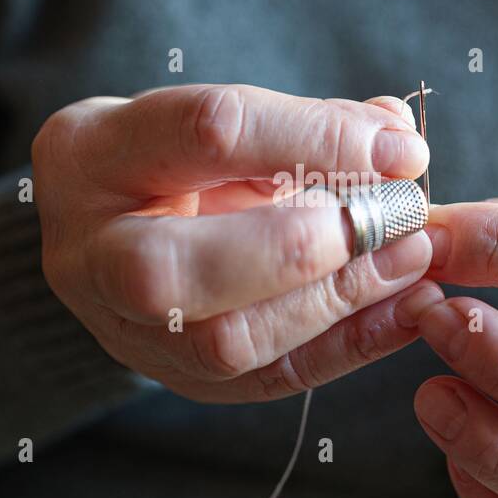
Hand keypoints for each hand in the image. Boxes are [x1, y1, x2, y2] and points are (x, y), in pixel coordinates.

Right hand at [31, 84, 442, 401]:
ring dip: (335, 300)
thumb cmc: (175, 158)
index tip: (396, 148)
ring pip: (221, 342)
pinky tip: (404, 311)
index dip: (311, 139)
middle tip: (388, 219)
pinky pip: (265, 380)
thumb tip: (395, 137)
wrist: (116, 224)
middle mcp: (87, 253)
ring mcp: (122, 330)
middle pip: (170, 270)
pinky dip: (348, 347)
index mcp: (89, 153)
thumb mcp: (224, 117)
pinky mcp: (177, 378)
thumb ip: (305, 123)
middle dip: (296, 246)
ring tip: (410, 261)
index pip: (202, 134)